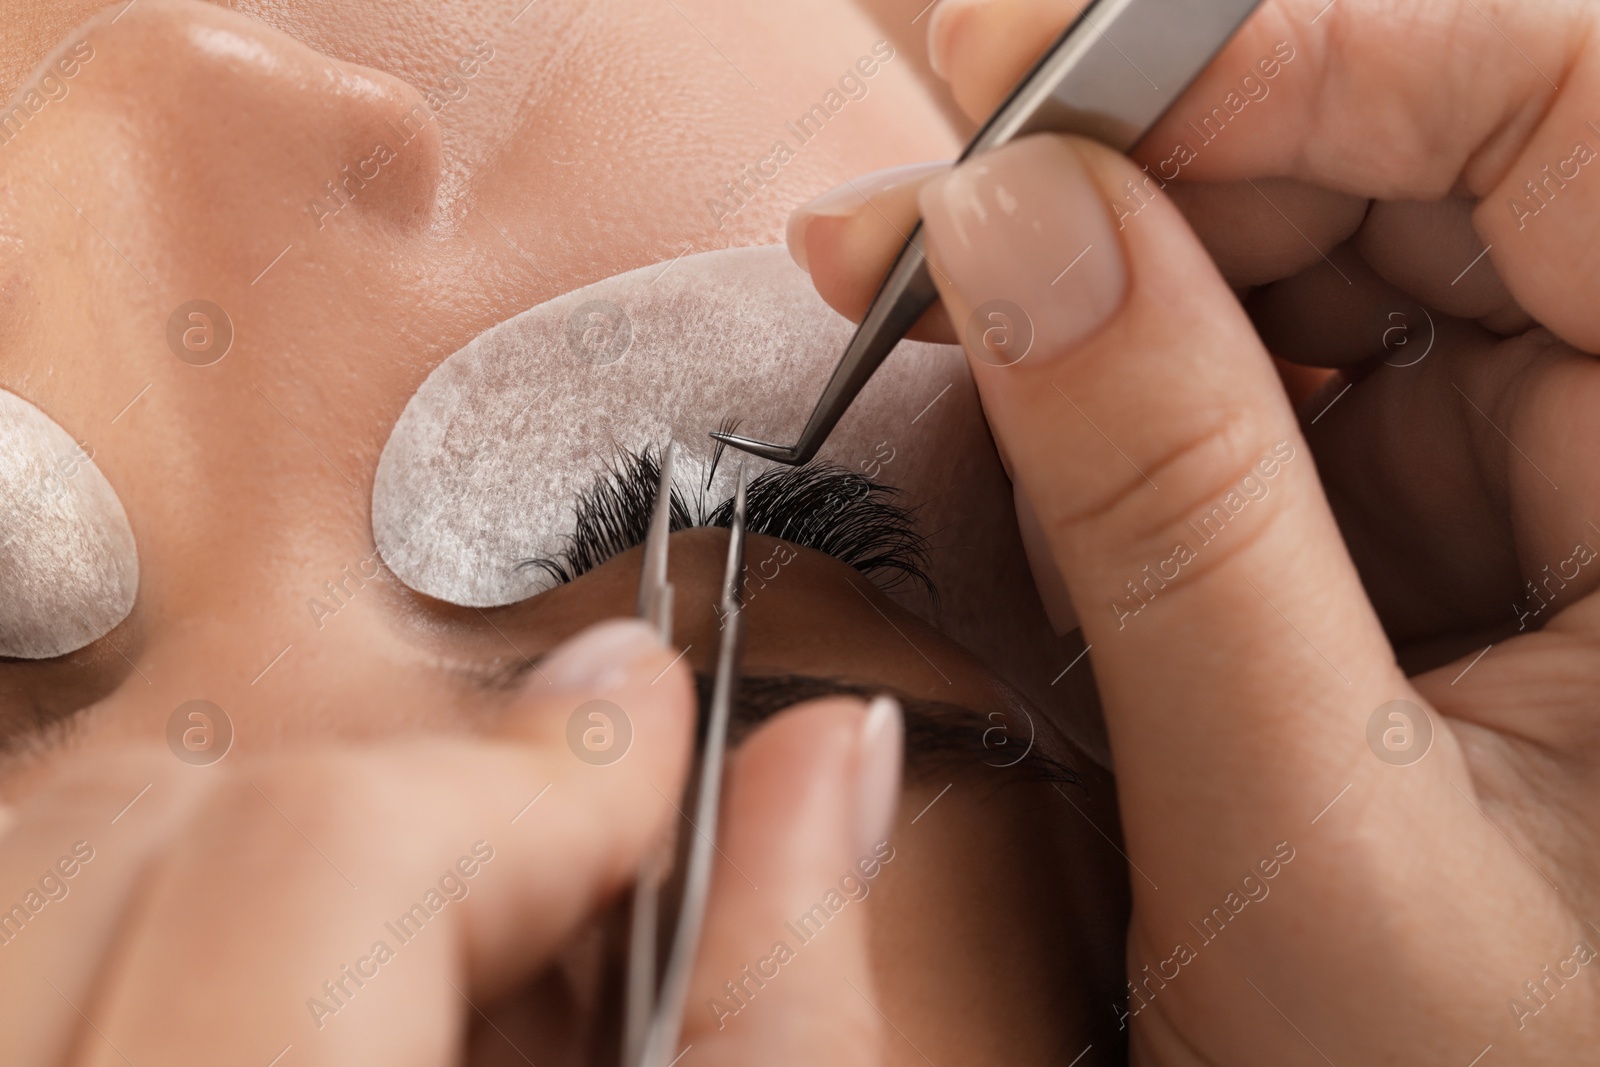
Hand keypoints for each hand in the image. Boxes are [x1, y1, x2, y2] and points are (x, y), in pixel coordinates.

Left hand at [0, 619, 900, 1065]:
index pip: (321, 861)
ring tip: (419, 941)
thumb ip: (778, 1016)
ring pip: (43, 847)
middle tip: (543, 859)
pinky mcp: (9, 1063)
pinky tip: (289, 982)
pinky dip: (146, 897)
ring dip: (258, 839)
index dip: (529, 777)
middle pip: (144, 819)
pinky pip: (11, 916)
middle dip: (389, 798)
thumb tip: (822, 761)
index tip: (649, 747)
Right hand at [792, 0, 1599, 1061]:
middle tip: (918, 234)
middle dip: (1154, 170)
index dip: (1298, 43)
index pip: (1571, 100)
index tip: (1019, 76)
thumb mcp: (1303, 829)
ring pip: (1340, 264)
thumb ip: (1165, 516)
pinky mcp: (1481, 519)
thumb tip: (1008, 227)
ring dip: (1128, 296)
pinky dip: (1151, 404)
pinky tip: (1049, 469)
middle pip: (1425, 161)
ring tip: (958, 364)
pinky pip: (1306, 385)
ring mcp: (1575, 473)